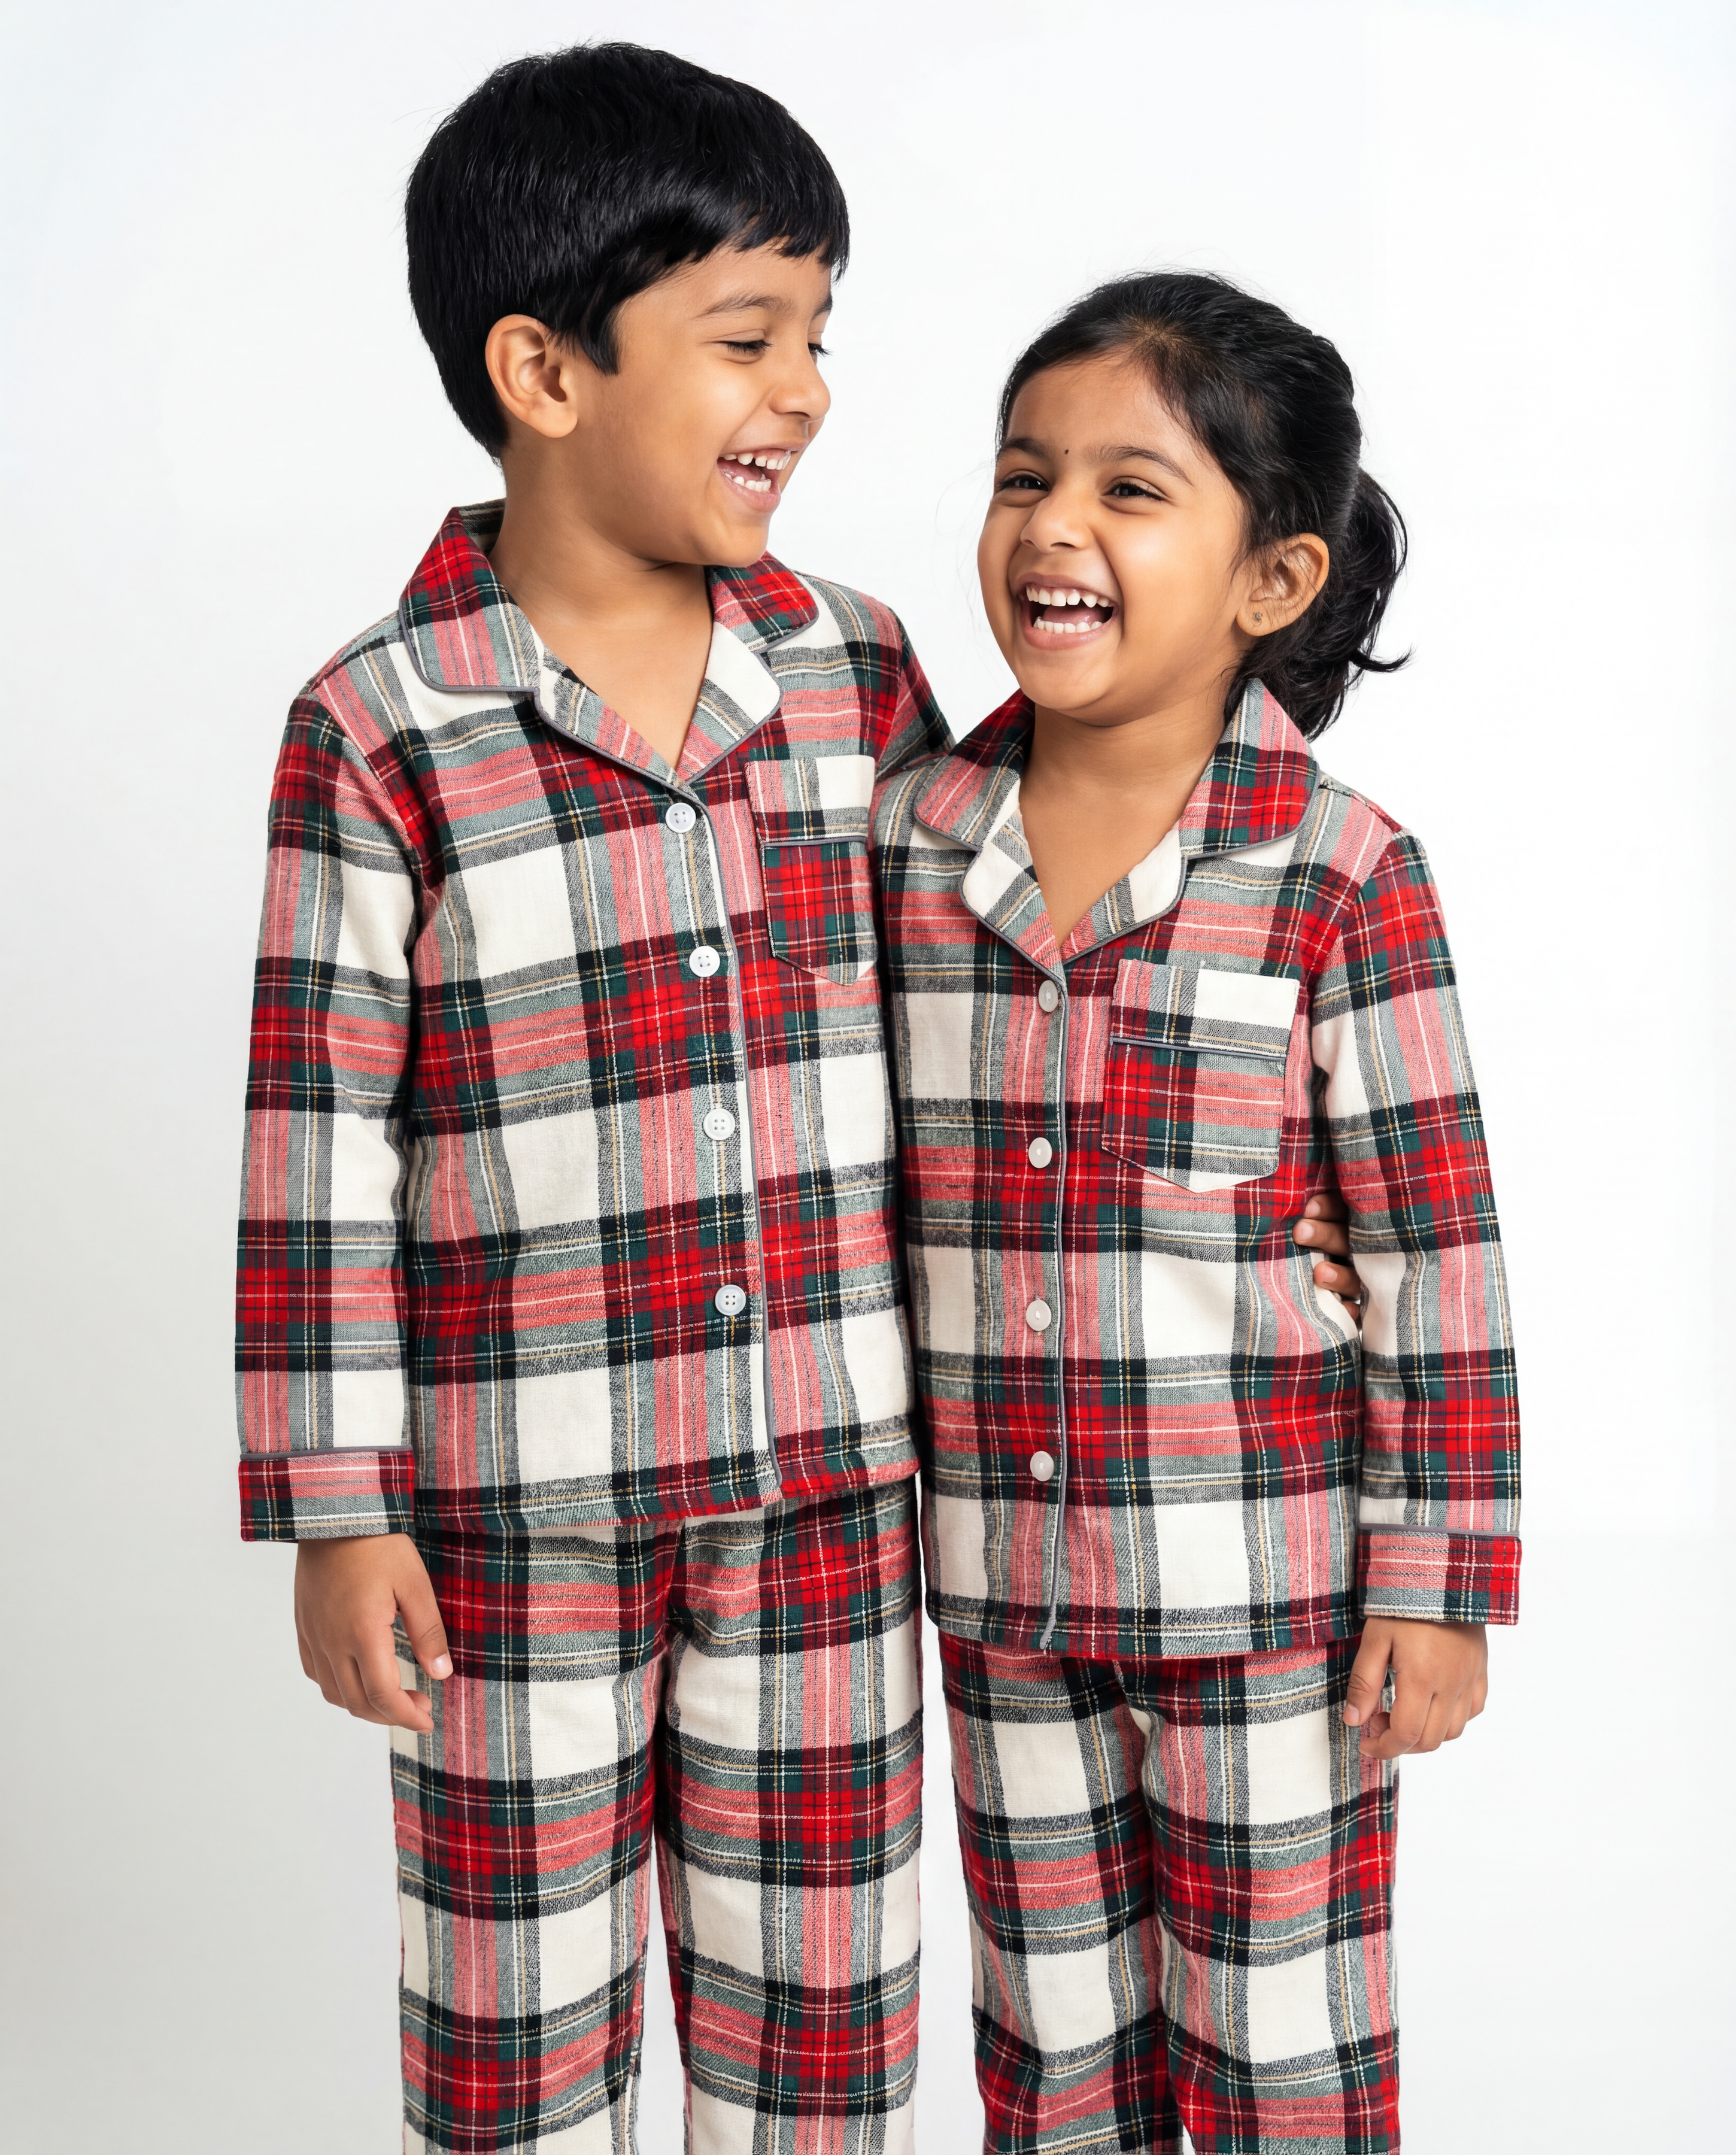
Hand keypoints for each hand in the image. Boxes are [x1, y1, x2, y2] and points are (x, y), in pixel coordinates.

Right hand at [294, 1533, 450, 1734]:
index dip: (407, 1716)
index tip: (428, 1720)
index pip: (383, 1695)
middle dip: (390, 1715)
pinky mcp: (304, 1627)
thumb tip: (441, 1673)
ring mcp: (314, 1636)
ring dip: (364, 1704)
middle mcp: (332, 1642)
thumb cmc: (378, 1544)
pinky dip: (338, 1686)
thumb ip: (428, 1631)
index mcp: (362, 1633)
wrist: (334, 1515)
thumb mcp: (415, 1583)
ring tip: (392, 1695)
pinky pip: (316, 1672)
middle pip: (358, 1702)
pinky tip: (358, 1676)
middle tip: (419, 1707)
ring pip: (334, 1693)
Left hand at [1292, 1191, 1362, 1320]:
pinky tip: (1343, 1312)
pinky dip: (1351, 1313)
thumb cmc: (1289, 1241)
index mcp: (1341, 1223)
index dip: (1329, 1207)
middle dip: (1325, 1236)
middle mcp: (1352, 1250)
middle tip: (1300, 1232)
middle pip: (1346, 1240)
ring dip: (1340, 1275)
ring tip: (1319, 1274)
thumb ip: (1296, 1213)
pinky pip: (1358, 1313)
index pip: (1341, 1209)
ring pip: (1355, 1277)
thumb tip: (1266, 1188)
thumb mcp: (1296, 1223)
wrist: (1295, 1291)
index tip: (1308, 1208)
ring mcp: (1357, 1279)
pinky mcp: (1355, 1307)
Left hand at [1343, 1617, 1487, 1759]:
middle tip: (1377, 1723)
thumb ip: (1364, 1683)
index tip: (1365, 1741)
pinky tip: (1431, 1704)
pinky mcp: (1481, 1672)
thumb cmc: (1404, 1603)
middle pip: (1429, 1740)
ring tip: (1402, 1715)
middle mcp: (1451, 1685)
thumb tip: (1354, 1720)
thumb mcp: (1375, 1638)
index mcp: (1422, 1677)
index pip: (1405, 1734)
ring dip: (1426, 1735)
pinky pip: (1472, 1711)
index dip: (1382, 1747)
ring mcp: (1470, 1680)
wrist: (1442, 1574)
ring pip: (1453, 1732)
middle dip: (1400, 1744)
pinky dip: (1451, 1720)